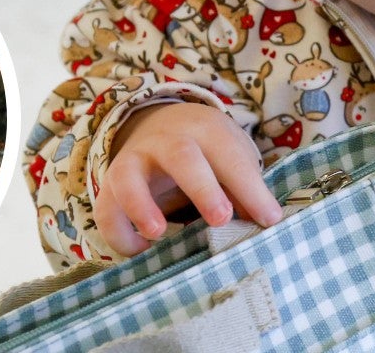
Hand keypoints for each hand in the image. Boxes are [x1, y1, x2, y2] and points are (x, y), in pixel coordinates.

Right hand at [94, 103, 282, 255]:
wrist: (161, 124)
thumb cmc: (208, 151)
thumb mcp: (230, 157)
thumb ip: (245, 188)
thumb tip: (265, 222)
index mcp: (205, 131)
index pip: (230, 156)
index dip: (250, 189)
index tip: (269, 220)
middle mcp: (165, 141)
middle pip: (181, 157)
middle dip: (202, 188)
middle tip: (222, 218)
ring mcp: (133, 160)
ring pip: (127, 176)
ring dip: (141, 204)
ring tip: (157, 232)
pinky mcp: (110, 185)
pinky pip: (105, 208)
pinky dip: (118, 232)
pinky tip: (141, 251)